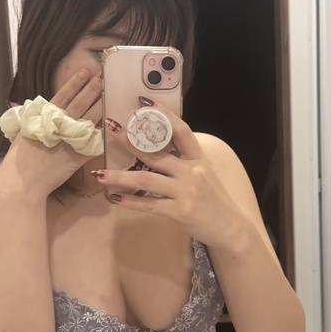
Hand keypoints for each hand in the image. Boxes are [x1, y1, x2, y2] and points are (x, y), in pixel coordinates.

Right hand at [0, 67, 102, 198]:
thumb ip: (34, 120)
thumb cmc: (19, 159)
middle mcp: (60, 125)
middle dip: (92, 89)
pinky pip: (93, 142)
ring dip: (99, 105)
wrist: (23, 183)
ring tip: (107, 93)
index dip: (75, 82)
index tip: (85, 71)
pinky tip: (110, 124)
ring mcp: (71, 140)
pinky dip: (101, 133)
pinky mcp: (79, 156)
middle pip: (80, 103)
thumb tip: (40, 109)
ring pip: (90, 118)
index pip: (64, 95)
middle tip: (102, 77)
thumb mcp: (23, 133)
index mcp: (45, 118)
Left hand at [93, 99, 248, 248]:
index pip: (182, 130)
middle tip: (111, 130)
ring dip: (121, 176)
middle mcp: (192, 172)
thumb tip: (157, 149)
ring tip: (100, 173)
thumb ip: (184, 162)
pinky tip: (115, 198)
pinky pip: (150, 204)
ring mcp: (186, 192)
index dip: (164, 115)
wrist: (230, 228)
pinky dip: (131, 201)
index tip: (145, 102)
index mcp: (199, 159)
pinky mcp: (180, 212)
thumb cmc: (214, 200)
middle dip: (131, 141)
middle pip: (157, 153)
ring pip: (147, 179)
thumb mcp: (204, 174)